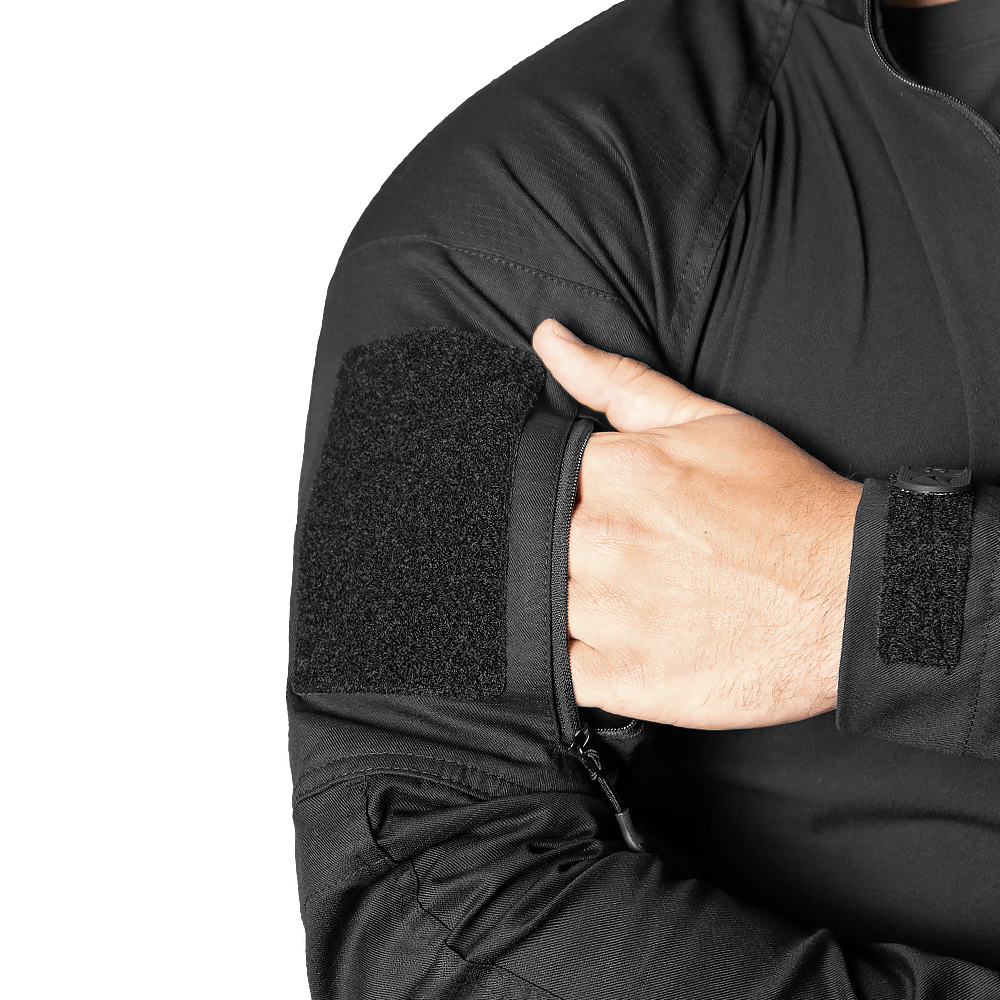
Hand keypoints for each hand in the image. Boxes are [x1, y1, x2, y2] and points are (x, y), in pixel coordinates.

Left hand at [531, 318, 862, 729]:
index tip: (593, 511)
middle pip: (535, 542)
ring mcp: (610, 614)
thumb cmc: (785, 505)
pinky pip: (556, 670)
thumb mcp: (707, 421)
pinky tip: (615, 641)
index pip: (537, 478)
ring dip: (570, 601)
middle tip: (619, 556)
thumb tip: (550, 340)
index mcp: (616, 471)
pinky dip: (573, 657)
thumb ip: (616, 381)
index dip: (561, 496)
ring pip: (540, 604)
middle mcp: (603, 540)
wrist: (853, 599)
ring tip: (627, 598)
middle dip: (565, 547)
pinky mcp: (622, 678)